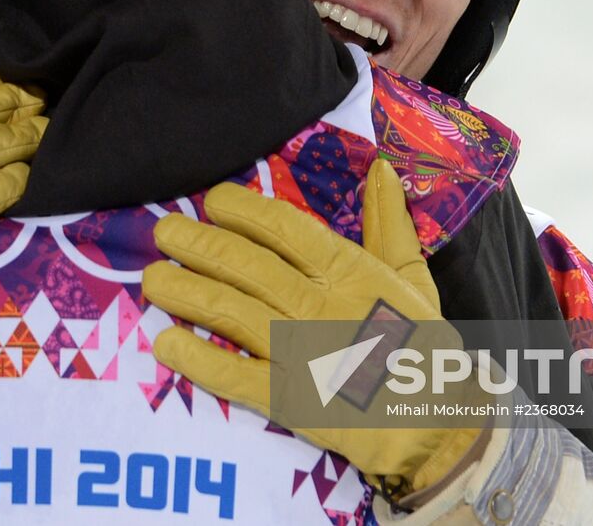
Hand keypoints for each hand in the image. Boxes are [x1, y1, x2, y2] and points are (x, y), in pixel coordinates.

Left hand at [143, 159, 483, 498]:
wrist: (440, 424)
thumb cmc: (422, 346)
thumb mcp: (412, 277)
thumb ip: (390, 222)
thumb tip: (381, 168)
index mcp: (349, 271)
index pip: (284, 228)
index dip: (242, 210)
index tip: (212, 201)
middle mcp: (319, 305)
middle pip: (245, 265)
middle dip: (198, 244)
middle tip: (163, 232)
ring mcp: (301, 353)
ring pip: (231, 312)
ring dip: (186, 292)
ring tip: (152, 279)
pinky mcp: (289, 400)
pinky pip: (234, 375)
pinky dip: (198, 359)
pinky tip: (166, 343)